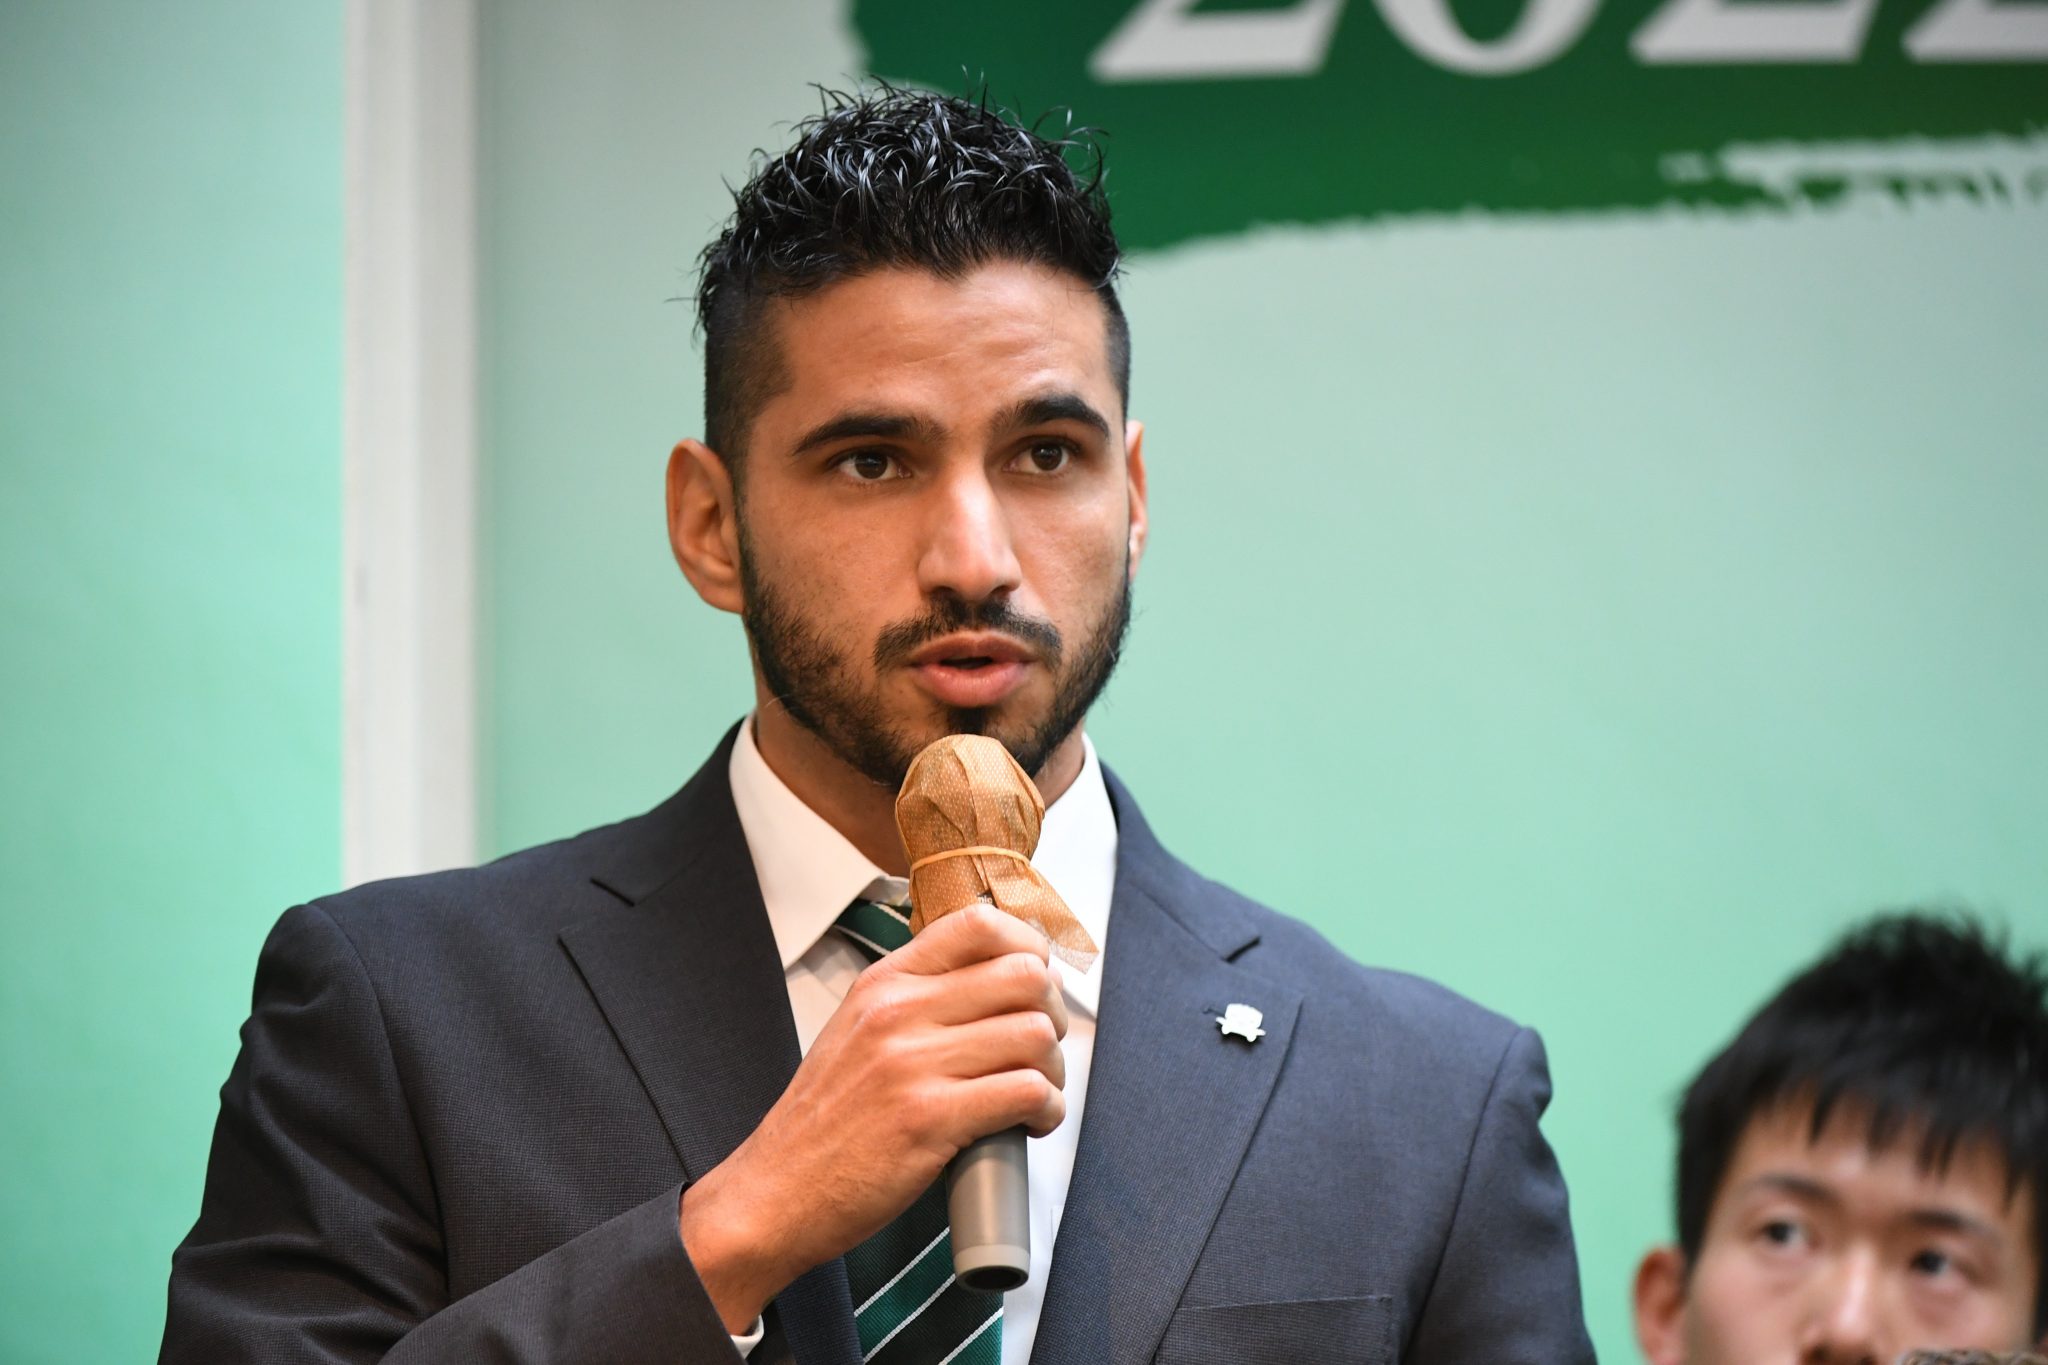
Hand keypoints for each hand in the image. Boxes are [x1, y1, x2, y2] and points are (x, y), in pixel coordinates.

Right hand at [678, 903, 1068, 1330]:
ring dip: (1054, 1069)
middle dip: (1053, 1013)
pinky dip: (1048, 1109)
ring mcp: (912, 1064)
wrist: (775, 1192)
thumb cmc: (824, 1123)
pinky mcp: (930, 1119)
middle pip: (1025, 975)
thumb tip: (996, 983)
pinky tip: (1031, 1123)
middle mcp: (898, 1012)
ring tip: (1038, 1093)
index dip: (1029, 948)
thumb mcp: (856, 1032)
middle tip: (1043, 1048)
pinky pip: (1028, 1092)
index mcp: (884, 984)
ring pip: (1035, 1034)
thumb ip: (914, 1001)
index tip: (1037, 983)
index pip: (978, 923)